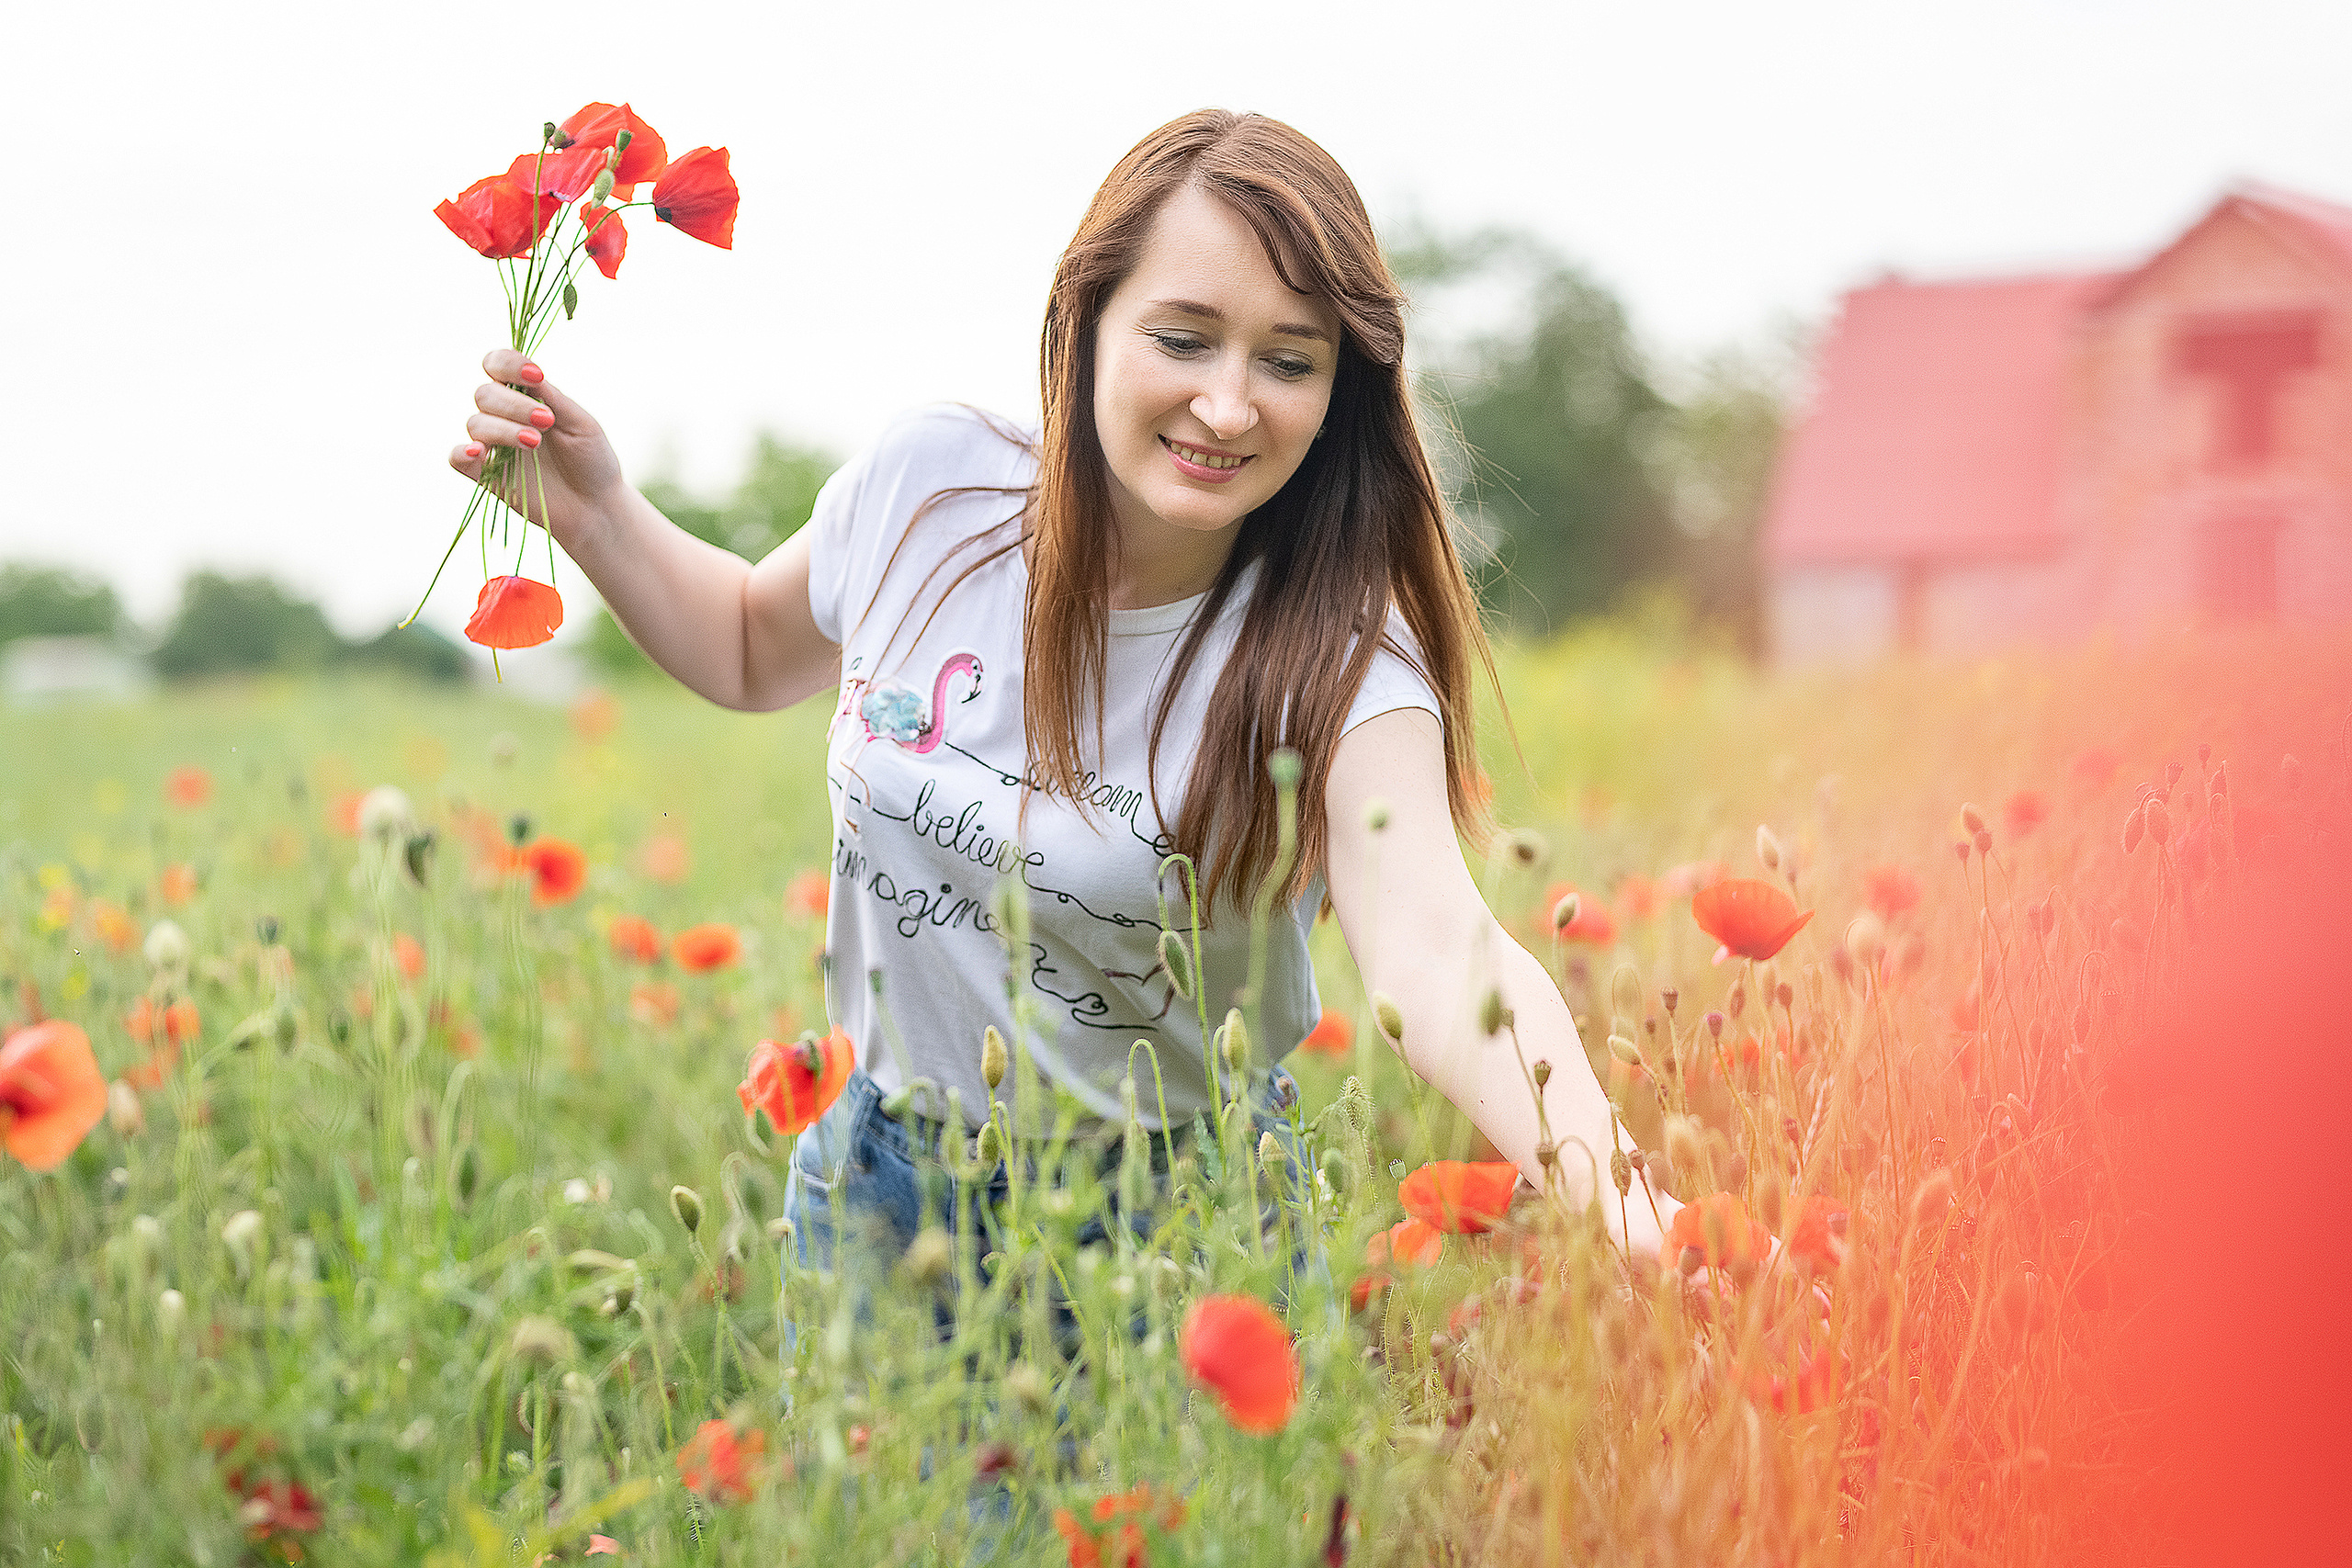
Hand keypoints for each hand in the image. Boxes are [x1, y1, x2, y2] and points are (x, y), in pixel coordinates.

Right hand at [447, 350, 625, 549]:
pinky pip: (458, 459)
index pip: (498, 366)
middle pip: (485, 394)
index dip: (509, 363)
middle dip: (513, 404)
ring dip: (504, 429)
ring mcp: (493, 446)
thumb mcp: (581, 424)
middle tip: (545, 421)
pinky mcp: (486, 476)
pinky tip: (478, 451)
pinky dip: (462, 453)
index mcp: (526, 396)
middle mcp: (504, 417)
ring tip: (535, 442)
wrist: (597, 506)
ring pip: (475, 424)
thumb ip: (552, 398)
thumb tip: (528, 374)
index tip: (535, 375)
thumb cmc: (592, 460)